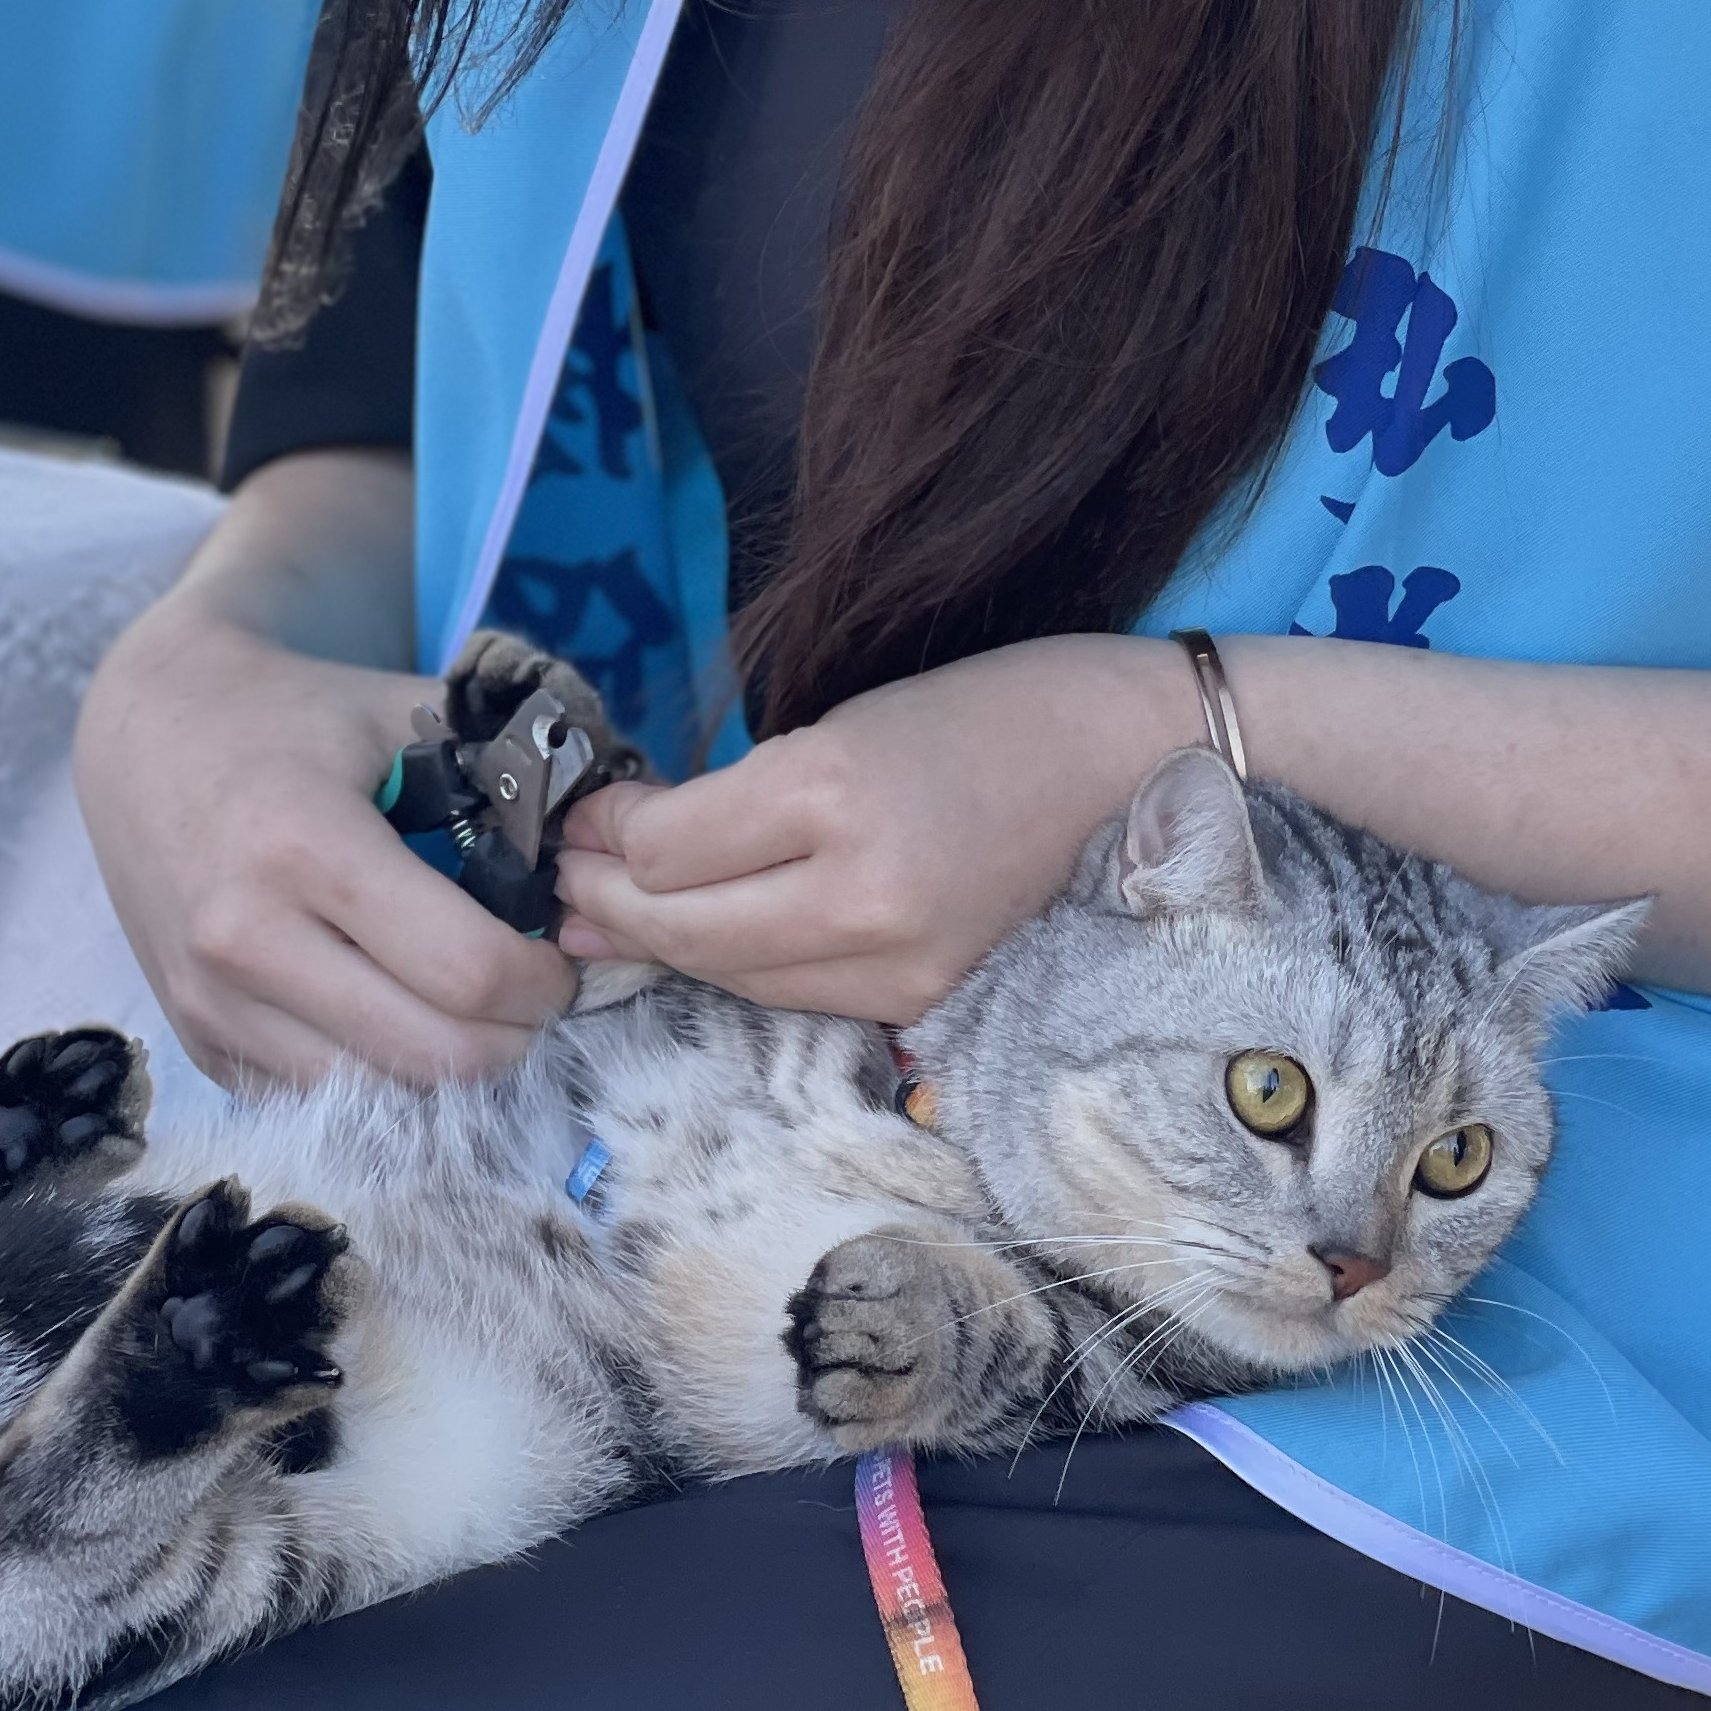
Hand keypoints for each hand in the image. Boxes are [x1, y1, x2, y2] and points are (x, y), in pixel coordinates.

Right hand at [75, 599, 575, 1087]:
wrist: (147, 731)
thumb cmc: (296, 716)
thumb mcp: (404, 710)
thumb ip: (515, 768)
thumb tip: (617, 834)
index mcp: (306, 846)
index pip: (466, 971)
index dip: (542, 981)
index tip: (560, 956)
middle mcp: (246, 939)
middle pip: (431, 1057)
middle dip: (513, 1038)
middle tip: (533, 995)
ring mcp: (212, 1003)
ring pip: (377, 1099)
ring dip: (446, 1070)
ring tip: (472, 1009)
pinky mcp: (195, 1043)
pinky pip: (316, 1103)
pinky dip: (378, 1079)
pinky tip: (401, 1019)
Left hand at [552, 634, 1196, 1020]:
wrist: (1145, 762)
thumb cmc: (1001, 707)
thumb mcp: (856, 717)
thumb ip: (748, 787)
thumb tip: (635, 842)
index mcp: (837, 793)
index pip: (673, 849)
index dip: (608, 837)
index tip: (582, 816)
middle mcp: (863, 896)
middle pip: (688, 929)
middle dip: (611, 906)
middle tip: (565, 883)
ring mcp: (899, 965)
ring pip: (735, 977)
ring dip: (663, 948)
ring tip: (607, 920)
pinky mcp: (925, 1003)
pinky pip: (801, 997)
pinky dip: (743, 969)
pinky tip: (707, 944)